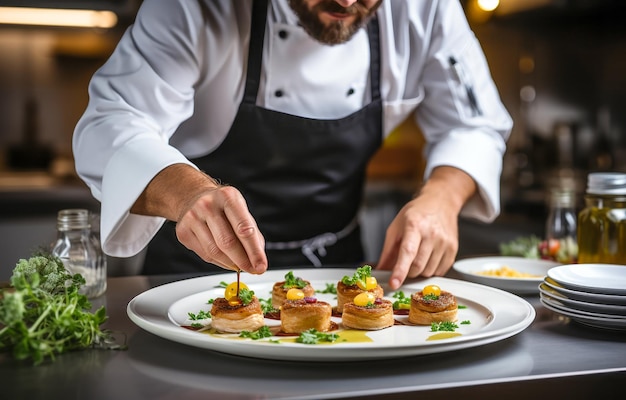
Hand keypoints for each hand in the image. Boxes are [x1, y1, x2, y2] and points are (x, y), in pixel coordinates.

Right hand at [131, 163, 267, 274]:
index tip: (261, 266)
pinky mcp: (182, 232)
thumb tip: (257, 259)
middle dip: (242, 261)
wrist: (193, 197)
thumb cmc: (222, 206)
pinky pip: (204, 255)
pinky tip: (225, 258)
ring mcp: (192, 218)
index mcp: (227, 197)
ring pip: (214, 252)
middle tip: (252, 270)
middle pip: (227, 242)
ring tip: (239, 265)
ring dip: (231, 264)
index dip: (254, 251)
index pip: (244, 229)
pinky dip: (219, 261)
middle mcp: (207, 205)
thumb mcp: (241, 211)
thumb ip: (252, 234)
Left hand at [376, 196, 458, 289]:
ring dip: (419, 271)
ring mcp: (445, 242)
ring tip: (418, 255)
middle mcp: (432, 234)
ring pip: (428, 272)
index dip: (400, 270)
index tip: (394, 283)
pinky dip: (430, 270)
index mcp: (415, 226)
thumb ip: (388, 251)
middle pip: (418, 266)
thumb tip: (381, 270)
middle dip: (408, 271)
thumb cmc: (416, 214)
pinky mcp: (453, 249)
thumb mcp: (396, 227)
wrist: (440, 203)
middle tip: (405, 262)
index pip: (407, 252)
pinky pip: (440, 271)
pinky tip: (428, 257)